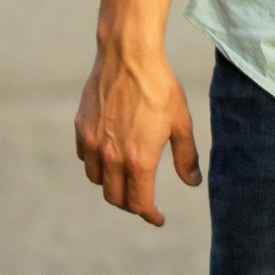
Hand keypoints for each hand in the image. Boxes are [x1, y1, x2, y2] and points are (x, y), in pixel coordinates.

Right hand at [74, 27, 200, 226]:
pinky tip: (110, 155)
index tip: (158, 218)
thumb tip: (193, 182)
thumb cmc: (159, 87)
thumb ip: (186, 157)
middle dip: (131, 204)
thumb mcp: (180, 123)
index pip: (140, 203)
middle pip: (115, 198)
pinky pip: (86, 158)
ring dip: (112, 186)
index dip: (150, 216)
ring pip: (97, 180)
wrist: (129, 55)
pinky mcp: (81, 128)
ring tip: (126, 179)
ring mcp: (93, 143)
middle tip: (143, 201)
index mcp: (139, 160)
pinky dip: (97, 164)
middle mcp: (112, 157)